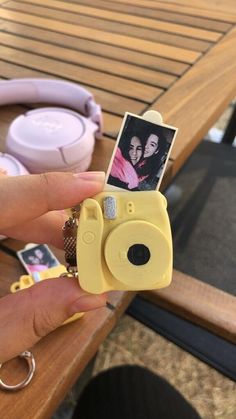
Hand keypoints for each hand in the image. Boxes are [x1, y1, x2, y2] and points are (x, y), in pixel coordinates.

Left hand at [0, 171, 106, 362]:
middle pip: (8, 196)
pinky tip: (49, 240)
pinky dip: (27, 222)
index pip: (3, 198)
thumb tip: (92, 295)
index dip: (51, 189)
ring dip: (46, 218)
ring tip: (81, 240)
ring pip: (6, 202)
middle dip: (58, 208)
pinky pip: (1, 212)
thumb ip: (37, 315)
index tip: (95, 185)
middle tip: (99, 224)